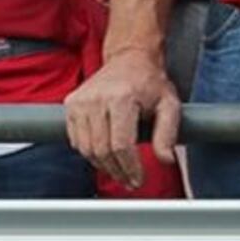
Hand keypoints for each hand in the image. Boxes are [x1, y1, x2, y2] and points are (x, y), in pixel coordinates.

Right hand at [65, 46, 181, 189]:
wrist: (129, 59)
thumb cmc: (149, 82)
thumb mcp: (169, 105)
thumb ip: (168, 133)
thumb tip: (166, 159)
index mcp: (121, 98)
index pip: (121, 145)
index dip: (130, 168)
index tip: (139, 179)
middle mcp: (96, 99)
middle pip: (102, 150)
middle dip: (117, 171)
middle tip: (130, 181)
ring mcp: (79, 102)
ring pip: (86, 148)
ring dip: (103, 166)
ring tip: (119, 171)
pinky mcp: (70, 105)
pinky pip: (76, 140)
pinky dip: (89, 153)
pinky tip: (105, 155)